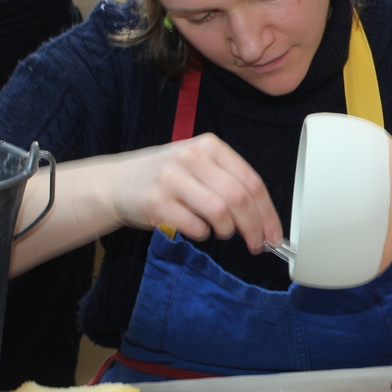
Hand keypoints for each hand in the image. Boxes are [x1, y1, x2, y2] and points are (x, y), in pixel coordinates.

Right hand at [106, 133, 282, 250]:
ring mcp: (172, 178)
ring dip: (227, 230)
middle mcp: (191, 157)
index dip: (268, 213)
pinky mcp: (157, 201)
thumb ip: (230, 183)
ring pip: (220, 212)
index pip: (252, 182)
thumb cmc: (165, 177)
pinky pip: (195, 226)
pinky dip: (203, 234)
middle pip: (239, 199)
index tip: (274, 234)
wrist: (116, 182)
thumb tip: (264, 218)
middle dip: (254, 228)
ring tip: (220, 232)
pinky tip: (196, 228)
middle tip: (257, 244)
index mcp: (210, 146)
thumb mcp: (198, 166)